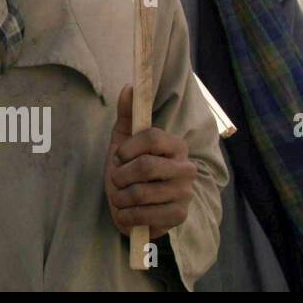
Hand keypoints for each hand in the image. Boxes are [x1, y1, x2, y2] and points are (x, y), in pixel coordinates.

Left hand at [106, 85, 196, 238]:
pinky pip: (146, 215)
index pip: (152, 137)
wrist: (136, 205)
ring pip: (141, 192)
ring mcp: (185, 193)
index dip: (127, 148)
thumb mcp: (124, 140)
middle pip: (145, 166)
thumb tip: (129, 87)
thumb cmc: (129, 168)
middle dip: (120, 175)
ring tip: (120, 197)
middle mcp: (186, 168)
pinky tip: (125, 212)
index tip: (119, 156)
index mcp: (175, 145)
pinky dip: (127, 215)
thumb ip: (128, 114)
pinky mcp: (179, 216)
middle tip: (116, 179)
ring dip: (120, 196)